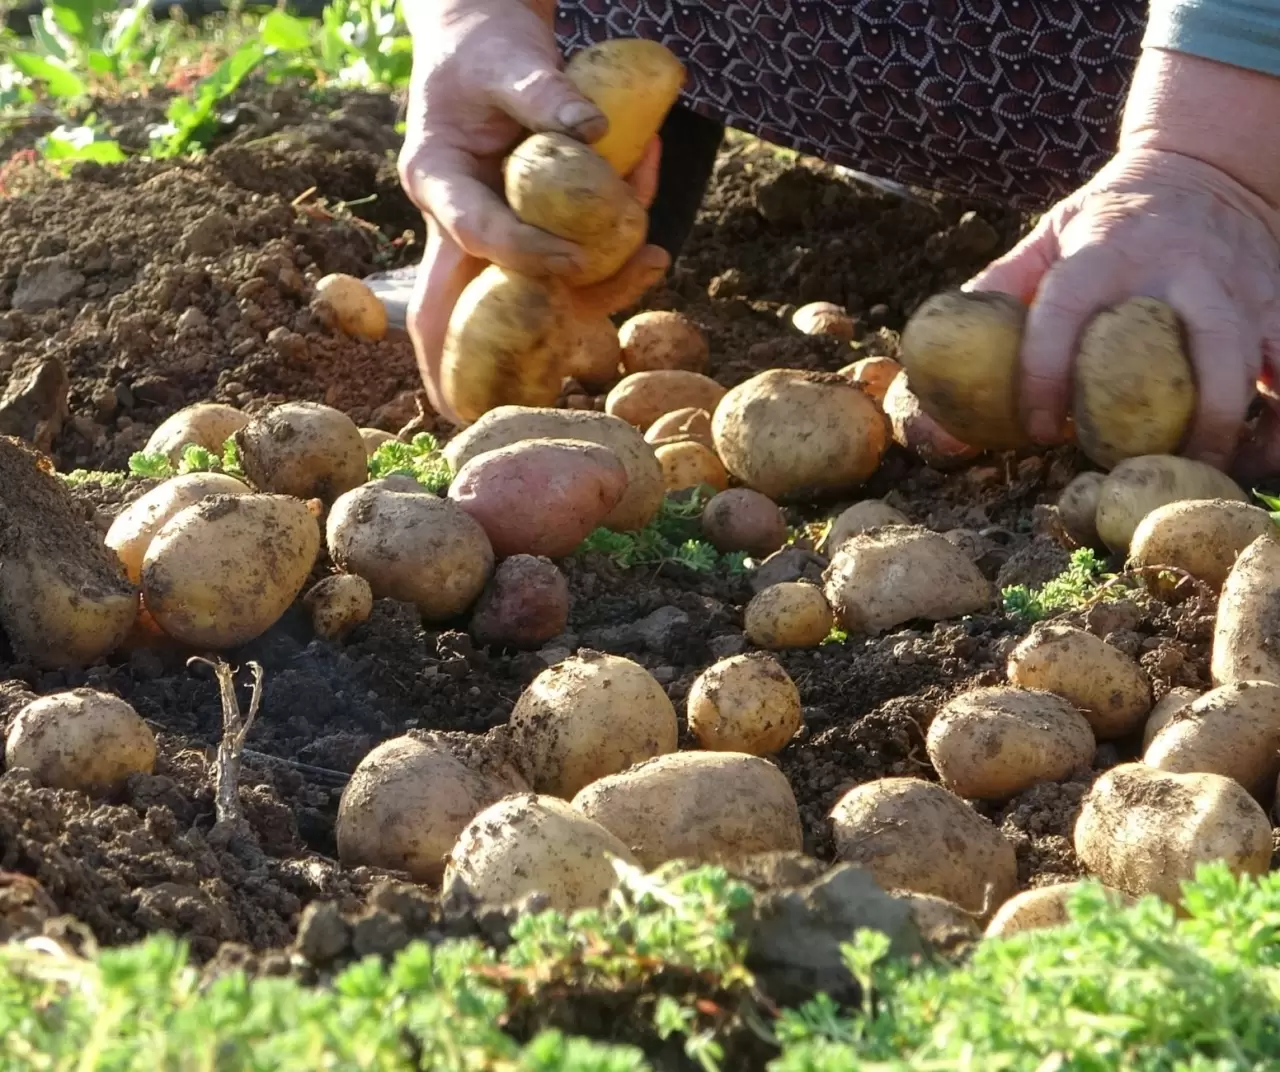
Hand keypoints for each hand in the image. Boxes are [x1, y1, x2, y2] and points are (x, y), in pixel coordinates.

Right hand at [398, 0, 669, 422]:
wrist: (484, 40)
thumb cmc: (488, 46)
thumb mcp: (511, 57)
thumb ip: (544, 93)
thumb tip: (592, 132)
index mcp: (437, 177)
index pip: (472, 232)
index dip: (522, 252)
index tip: (574, 260)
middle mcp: (456, 218)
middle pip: (452, 305)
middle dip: (456, 370)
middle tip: (476, 420)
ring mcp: (489, 236)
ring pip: (524, 295)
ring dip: (590, 296)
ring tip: (653, 262)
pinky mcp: (523, 238)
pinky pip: (563, 273)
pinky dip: (610, 269)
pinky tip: (654, 253)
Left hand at [968, 146, 1279, 473]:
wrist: (1202, 167)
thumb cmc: (1108, 218)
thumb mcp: (1048, 235)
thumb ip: (999, 290)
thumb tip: (930, 364)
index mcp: (1104, 251)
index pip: (1068, 312)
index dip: (1049, 372)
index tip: (1040, 429)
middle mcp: (1177, 266)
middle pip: (1187, 339)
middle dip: (1173, 409)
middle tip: (1146, 465)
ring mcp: (1236, 282)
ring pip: (1248, 353)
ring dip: (1233, 415)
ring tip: (1213, 471)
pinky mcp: (1274, 296)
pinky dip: (1279, 397)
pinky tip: (1267, 445)